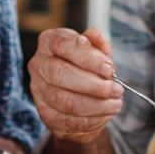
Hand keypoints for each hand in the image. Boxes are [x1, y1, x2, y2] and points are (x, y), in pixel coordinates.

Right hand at [29, 27, 123, 143]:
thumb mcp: (97, 52)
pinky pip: (67, 120)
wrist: (77, 96)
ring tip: (115, 103)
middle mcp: (39, 64)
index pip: (63, 45)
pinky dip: (90, 119)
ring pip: (65, 101)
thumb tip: (96, 33)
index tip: (109, 70)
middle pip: (60, 74)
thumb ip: (98, 44)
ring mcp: (38, 89)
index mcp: (50, 41)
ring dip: (96, 105)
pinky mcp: (44, 112)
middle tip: (116, 90)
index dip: (88, 58)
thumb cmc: (88, 69)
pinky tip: (104, 114)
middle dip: (94, 85)